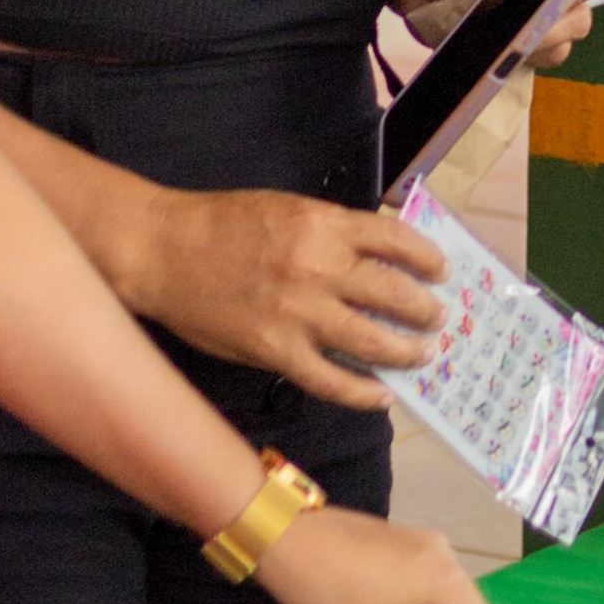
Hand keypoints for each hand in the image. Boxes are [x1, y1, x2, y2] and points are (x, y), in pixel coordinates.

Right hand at [123, 186, 450, 405]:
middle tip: (438, 320)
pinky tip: (381, 395)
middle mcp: (319, 268)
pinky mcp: (276, 352)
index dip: (427, 259)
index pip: (396, 241)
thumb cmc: (221, 224)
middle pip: (396, 294)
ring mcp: (299, 314)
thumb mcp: (286, 209)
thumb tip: (381, 253)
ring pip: (374, 341)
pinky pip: (332, 380)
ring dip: (407, 351)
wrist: (161, 251)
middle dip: (426, 311)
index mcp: (323, 225)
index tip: (441, 272)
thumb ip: (332, 231)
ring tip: (421, 354)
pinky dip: (363, 391)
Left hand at [393, 0, 603, 71]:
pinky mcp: (516, 39)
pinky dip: (525, 59)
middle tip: (529, 25)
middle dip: (559, 23)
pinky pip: (537, 57)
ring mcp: (532, 13)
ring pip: (563, 40)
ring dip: (542, 45)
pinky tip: (503, 53)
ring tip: (510, 41)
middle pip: (578, 10)